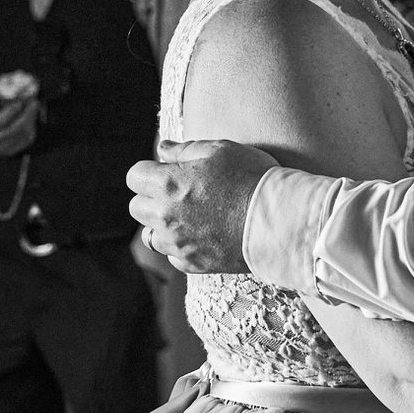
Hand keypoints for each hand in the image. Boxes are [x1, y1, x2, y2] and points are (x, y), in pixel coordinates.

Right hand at [0, 79, 39, 162]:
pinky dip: (31, 126)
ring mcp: (3, 148)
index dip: (15, 107)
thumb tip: (7, 77)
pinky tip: (30, 116)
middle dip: (28, 113)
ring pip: (24, 133)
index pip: (3, 119)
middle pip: (16, 127)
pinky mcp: (12, 152)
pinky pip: (27, 139)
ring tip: (33, 104)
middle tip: (34, 100)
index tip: (23, 96)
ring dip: (31, 118)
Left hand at [128, 139, 277, 272]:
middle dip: (150, 197)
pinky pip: (172, 256)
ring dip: (161, 225)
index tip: (165, 171)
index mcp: (168, 183)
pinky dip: (181, 246)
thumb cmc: (252, 178)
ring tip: (186, 217)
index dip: (148, 171)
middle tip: (176, 193)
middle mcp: (166, 216)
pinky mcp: (192, 264)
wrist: (279, 221)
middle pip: (136, 207)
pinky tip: (201, 235)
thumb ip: (185, 149)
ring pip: (150, 236)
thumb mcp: (221, 150)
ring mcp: (178, 243)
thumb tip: (162, 148)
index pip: (134, 177)